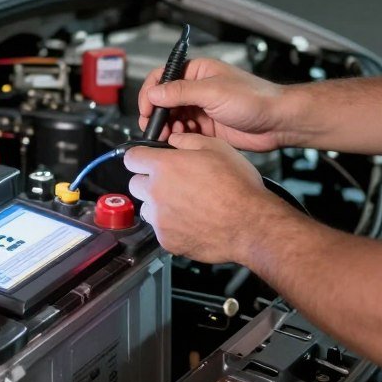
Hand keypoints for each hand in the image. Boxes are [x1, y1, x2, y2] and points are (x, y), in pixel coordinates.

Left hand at [124, 134, 277, 262]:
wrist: (250, 224)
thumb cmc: (238, 187)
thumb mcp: (216, 147)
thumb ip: (188, 141)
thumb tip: (174, 140)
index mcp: (164, 166)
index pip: (131, 158)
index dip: (140, 156)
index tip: (147, 160)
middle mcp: (157, 192)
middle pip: (136, 184)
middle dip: (150, 181)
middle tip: (172, 182)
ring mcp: (160, 219)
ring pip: (147, 208)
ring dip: (158, 204)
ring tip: (185, 203)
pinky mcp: (168, 241)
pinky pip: (160, 230)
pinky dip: (170, 226)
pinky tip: (191, 220)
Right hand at [137, 58, 285, 152]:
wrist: (277, 122)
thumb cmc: (254, 98)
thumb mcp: (213, 92)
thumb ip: (180, 92)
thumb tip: (154, 93)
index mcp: (197, 71)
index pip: (162, 77)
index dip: (150, 93)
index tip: (146, 109)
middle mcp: (197, 88)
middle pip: (164, 100)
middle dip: (156, 114)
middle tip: (153, 128)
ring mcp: (201, 108)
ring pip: (172, 118)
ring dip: (167, 127)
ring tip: (169, 136)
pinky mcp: (207, 127)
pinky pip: (184, 132)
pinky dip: (178, 137)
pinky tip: (181, 141)